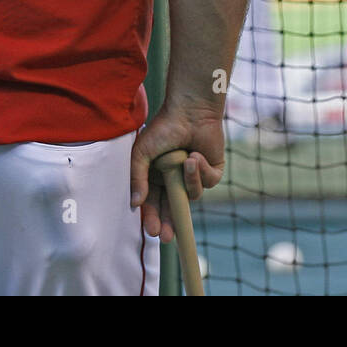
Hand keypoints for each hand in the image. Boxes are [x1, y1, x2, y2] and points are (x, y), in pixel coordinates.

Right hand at [130, 100, 224, 242]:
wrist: (190, 110)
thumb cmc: (163, 128)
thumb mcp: (141, 153)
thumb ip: (137, 178)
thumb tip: (134, 203)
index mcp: (157, 176)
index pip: (155, 203)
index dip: (153, 218)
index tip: (152, 231)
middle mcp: (176, 179)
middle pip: (174, 208)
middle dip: (171, 222)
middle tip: (166, 236)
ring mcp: (194, 175)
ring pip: (193, 195)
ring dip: (190, 180)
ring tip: (186, 160)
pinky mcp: (212, 171)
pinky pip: (208, 183)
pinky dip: (201, 170)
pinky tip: (195, 154)